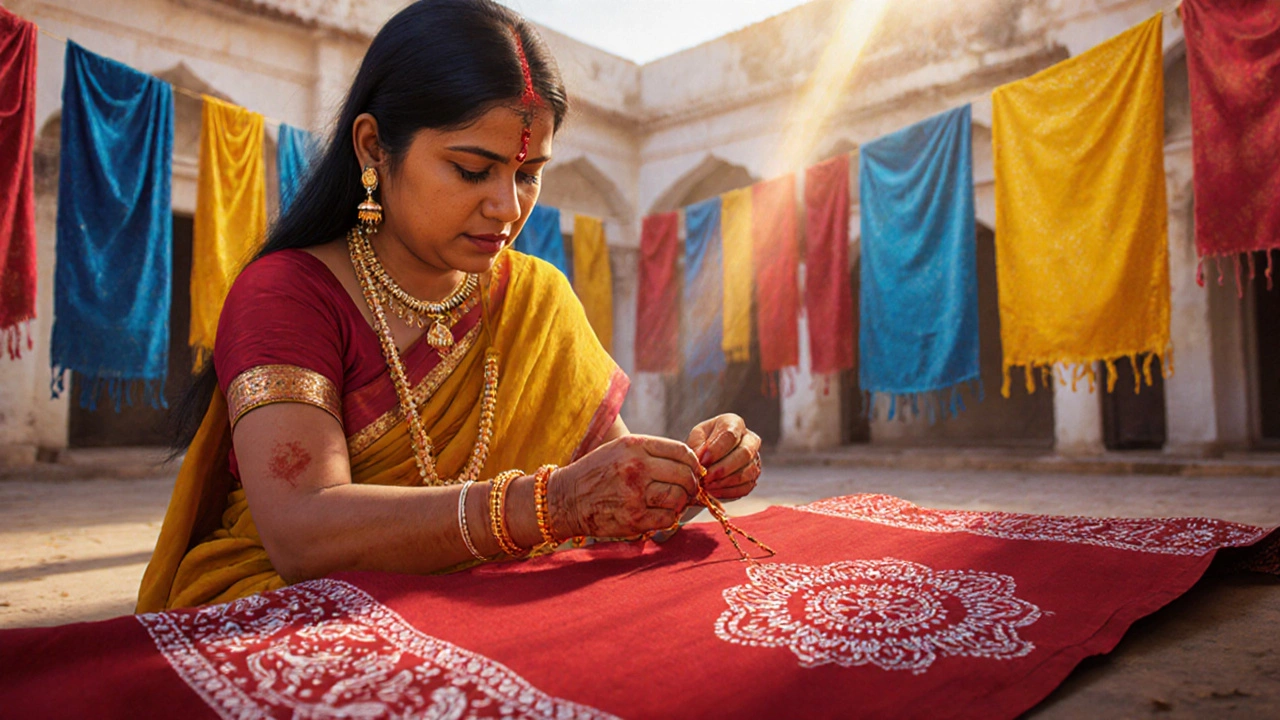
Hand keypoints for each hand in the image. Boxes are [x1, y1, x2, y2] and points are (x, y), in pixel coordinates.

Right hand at [550, 434, 700, 538]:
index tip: (693, 470)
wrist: (566, 499)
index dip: (693, 462)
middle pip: (684, 475)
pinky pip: (668, 518)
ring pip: (678, 497)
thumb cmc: (597, 472)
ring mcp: (635, 494)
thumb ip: (651, 452)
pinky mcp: (633, 518)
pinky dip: (670, 517)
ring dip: (681, 501)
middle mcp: (636, 467)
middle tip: (688, 489)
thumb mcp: (619, 449)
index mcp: (634, 446)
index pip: (681, 451)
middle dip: (691, 484)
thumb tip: (689, 465)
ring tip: (674, 501)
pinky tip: (663, 513)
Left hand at [685, 414, 761, 500]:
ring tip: (707, 486)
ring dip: (725, 482)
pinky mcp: (753, 477)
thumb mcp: (696, 438)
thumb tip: (701, 462)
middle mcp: (750, 439)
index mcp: (734, 423)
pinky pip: (746, 486)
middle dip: (723, 468)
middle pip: (744, 453)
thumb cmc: (702, 443)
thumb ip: (698, 447)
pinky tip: (714, 492)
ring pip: (747, 471)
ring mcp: (755, 459)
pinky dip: (729, 491)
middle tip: (705, 478)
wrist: (708, 456)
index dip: (716, 450)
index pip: (730, 435)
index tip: (702, 461)